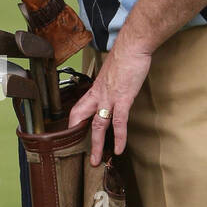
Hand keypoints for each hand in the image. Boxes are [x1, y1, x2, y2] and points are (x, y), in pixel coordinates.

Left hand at [68, 35, 152, 162]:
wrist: (133, 45)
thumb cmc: (125, 57)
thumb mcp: (112, 73)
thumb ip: (110, 85)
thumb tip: (113, 90)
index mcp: (95, 90)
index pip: (78, 110)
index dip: (74, 124)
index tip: (74, 136)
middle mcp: (99, 95)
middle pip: (83, 120)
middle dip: (80, 139)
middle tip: (81, 155)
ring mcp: (109, 98)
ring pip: (98, 126)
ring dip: (96, 145)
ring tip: (97, 160)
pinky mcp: (123, 98)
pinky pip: (119, 122)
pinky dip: (119, 137)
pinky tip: (119, 149)